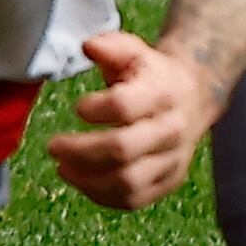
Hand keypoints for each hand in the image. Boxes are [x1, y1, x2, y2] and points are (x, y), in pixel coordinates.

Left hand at [47, 27, 224, 210]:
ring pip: (128, 182)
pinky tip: (80, 181)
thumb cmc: (152, 73)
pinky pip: (134, 200)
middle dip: (80, 151)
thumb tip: (88, 46)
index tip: (77, 108)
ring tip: (62, 167)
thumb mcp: (134, 50)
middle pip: (123, 149)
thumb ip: (110, 46)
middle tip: (53, 146)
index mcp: (162, 93)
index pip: (125, 106)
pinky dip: (102, 196)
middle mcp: (171, 129)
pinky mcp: (169, 182)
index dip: (96, 109)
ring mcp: (172, 160)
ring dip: (87, 180)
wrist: (192, 96)